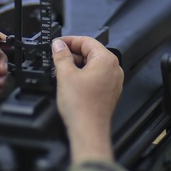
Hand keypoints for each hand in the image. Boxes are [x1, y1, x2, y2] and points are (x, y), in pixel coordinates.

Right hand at [51, 36, 122, 162]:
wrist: (88, 130)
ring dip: (76, 64)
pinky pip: (96, 77)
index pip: (87, 41)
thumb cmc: (82, 106)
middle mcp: (114, 69)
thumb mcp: (65, 75)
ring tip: (60, 70)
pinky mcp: (109, 92)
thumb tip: (58, 45)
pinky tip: (70, 81)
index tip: (57, 43)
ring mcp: (113, 82)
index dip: (69, 40)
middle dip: (72, 53)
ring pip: (93, 65)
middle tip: (56, 56)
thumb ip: (61, 56)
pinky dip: (83, 75)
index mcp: (106, 60)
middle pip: (91, 52)